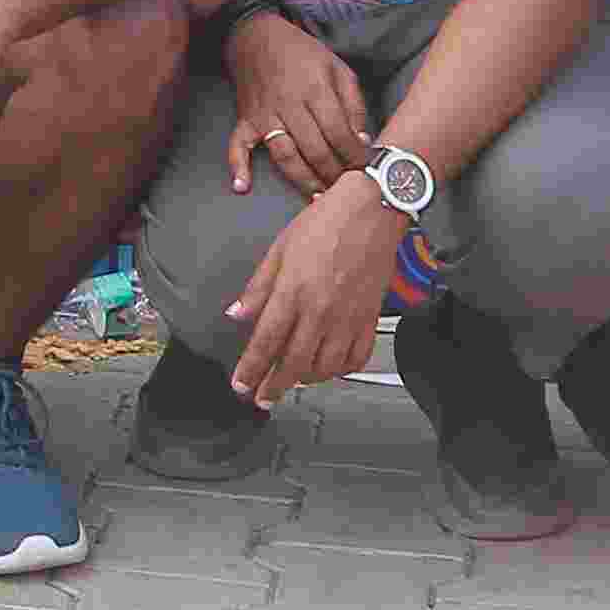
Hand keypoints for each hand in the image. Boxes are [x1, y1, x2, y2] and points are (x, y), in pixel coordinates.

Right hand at [219, 6, 373, 195]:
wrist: (257, 36)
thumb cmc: (302, 53)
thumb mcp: (338, 69)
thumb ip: (353, 105)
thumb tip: (362, 141)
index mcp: (315, 89)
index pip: (338, 132)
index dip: (354, 155)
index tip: (366, 168)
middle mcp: (288, 104)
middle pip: (314, 149)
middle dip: (334, 173)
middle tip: (348, 188)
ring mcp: (264, 114)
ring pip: (284, 155)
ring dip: (302, 180)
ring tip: (319, 197)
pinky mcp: (245, 119)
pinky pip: (237, 145)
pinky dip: (237, 166)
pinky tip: (242, 187)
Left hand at [226, 169, 407, 403]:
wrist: (372, 211)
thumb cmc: (325, 223)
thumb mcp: (279, 249)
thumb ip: (259, 288)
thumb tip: (237, 313)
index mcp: (293, 293)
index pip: (266, 341)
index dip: (251, 368)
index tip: (241, 385)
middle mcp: (321, 312)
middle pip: (294, 363)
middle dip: (275, 386)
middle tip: (263, 398)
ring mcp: (348, 319)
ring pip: (326, 366)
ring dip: (306, 379)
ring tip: (292, 380)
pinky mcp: (370, 319)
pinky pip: (356, 357)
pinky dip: (341, 369)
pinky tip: (330, 368)